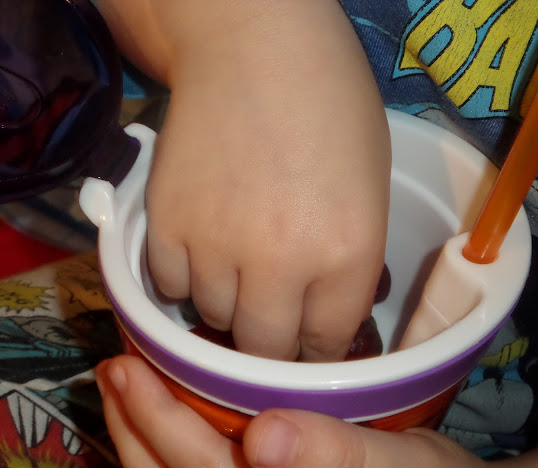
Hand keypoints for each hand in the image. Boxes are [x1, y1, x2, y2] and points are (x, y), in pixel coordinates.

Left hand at [95, 355, 487, 467]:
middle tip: (114, 370)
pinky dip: (170, 451)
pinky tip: (165, 419)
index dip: (159, 423)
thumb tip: (262, 437)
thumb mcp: (397, 467)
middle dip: (136, 428)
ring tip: (124, 391)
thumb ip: (334, 459)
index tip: (128, 369)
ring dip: (143, 440)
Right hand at [97, 0, 390, 360]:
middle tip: (272, 323)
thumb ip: (348, 262)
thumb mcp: (370, 189)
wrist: (256, 46)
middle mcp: (283, 260)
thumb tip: (319, 311)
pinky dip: (185, 279)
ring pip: (213, 319)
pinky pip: (168, 286)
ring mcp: (217, 244)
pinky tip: (201, 251)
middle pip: (266, 348)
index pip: (329, 342)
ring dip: (228, 306)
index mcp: (349, 250)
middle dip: (273, 345)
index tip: (309, 345)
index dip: (319, 350)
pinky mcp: (166, 223)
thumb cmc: (331, 106)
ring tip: (237, 270)